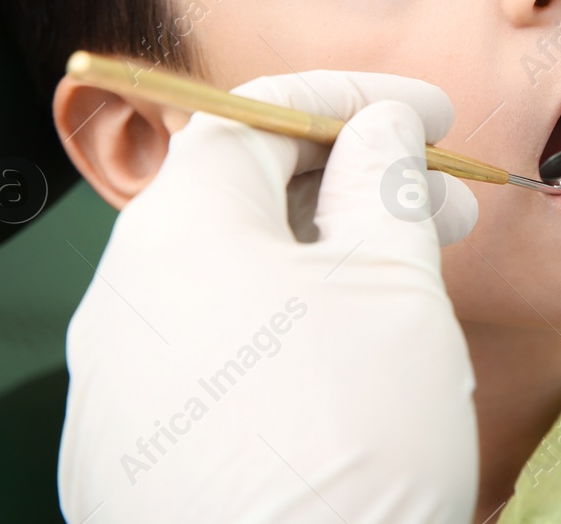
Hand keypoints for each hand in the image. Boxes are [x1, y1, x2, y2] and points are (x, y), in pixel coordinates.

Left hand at [58, 72, 479, 522]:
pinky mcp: (129, 460)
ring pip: (231, 282)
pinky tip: (355, 359)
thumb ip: (384, 179)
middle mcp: (124, 300)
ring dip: (328, 260)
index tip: (432, 113)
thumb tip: (381, 129)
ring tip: (417, 280)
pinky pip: (212, 358)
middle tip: (443, 202)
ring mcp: (117, 387)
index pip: (257, 115)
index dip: (355, 101)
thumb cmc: (350, 438)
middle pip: (242, 199)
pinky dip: (285, 331)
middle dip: (353, 184)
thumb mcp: (394, 281)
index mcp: (177, 231)